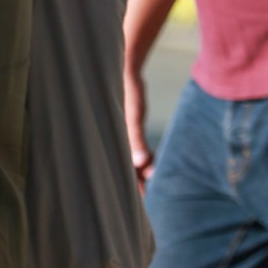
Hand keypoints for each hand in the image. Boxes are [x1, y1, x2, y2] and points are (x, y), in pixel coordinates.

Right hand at [124, 63, 152, 190]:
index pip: (124, 168)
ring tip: (152, 181)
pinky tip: (152, 161)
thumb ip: (136, 140)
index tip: (142, 197)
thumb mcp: (132, 117)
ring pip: (132, 157)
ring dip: (142, 169)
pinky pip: (136, 146)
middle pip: (127, 166)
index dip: (132, 184)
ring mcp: (122, 133)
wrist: (124, 70)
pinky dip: (143, 155)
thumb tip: (142, 163)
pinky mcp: (128, 125)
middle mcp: (117, 139)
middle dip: (136, 180)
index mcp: (116, 140)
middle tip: (149, 195)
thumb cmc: (127, 93)